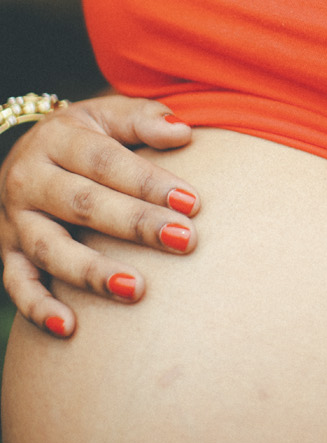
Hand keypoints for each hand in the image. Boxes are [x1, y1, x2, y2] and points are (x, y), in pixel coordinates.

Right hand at [0, 95, 199, 336]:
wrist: (27, 152)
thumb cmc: (85, 136)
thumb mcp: (107, 114)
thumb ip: (143, 119)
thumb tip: (182, 132)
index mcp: (58, 139)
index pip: (106, 161)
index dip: (149, 181)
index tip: (192, 203)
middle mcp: (30, 179)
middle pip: (83, 204)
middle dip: (135, 224)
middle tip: (183, 240)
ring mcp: (15, 220)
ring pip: (50, 249)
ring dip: (92, 272)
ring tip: (136, 289)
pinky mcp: (7, 253)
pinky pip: (17, 284)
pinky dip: (39, 309)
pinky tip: (70, 328)